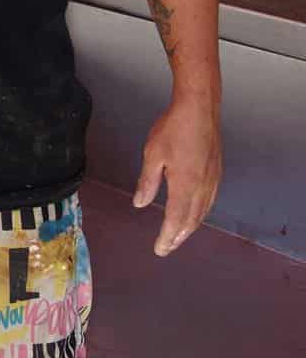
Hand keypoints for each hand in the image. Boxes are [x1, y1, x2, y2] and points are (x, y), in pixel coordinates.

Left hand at [133, 95, 221, 256]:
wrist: (199, 108)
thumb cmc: (174, 128)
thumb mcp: (153, 155)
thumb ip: (148, 182)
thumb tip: (141, 204)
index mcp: (185, 185)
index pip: (175, 220)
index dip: (167, 237)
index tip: (160, 249)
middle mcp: (202, 187)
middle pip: (191, 221)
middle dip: (179, 237)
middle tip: (168, 247)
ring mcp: (212, 180)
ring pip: (202, 212)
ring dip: (190, 227)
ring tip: (179, 235)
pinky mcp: (216, 171)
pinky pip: (209, 200)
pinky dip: (200, 213)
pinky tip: (195, 212)